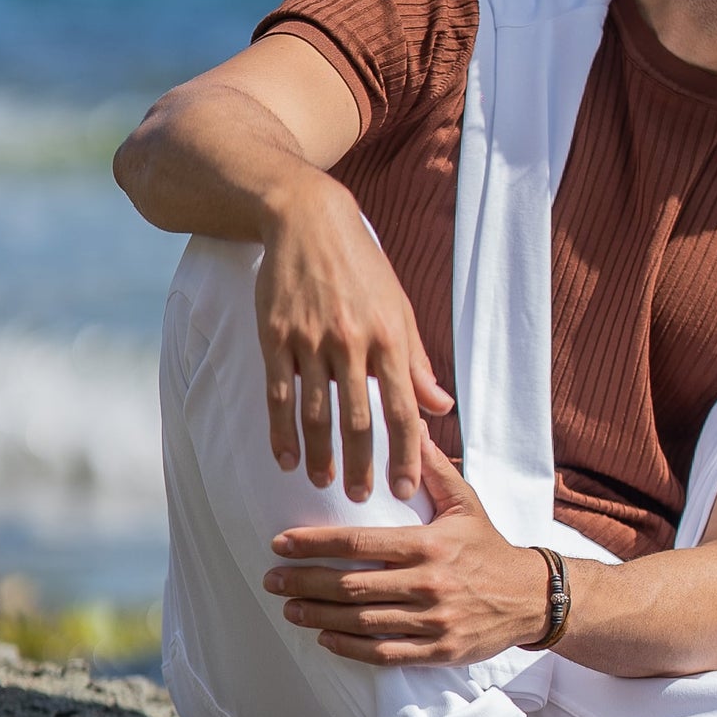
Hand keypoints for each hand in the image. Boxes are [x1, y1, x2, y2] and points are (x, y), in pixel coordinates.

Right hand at [257, 175, 452, 499]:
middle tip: (363, 498)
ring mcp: (310, 340)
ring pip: (316, 413)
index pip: (402, 409)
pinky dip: (282, 431)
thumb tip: (441, 409)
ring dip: (320, 456)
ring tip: (323, 484)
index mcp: (389, 337)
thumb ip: (417, 362)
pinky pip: (278, 394)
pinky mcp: (275, 336)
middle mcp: (352, 341)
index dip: (405, 454)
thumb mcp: (398, 306)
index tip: (405, 489)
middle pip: (358, 420)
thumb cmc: (361, 265)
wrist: (306, 218)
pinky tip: (286, 458)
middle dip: (362, 466)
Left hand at [264, 437, 553, 664]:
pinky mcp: (439, 651)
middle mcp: (429, 583)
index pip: (360, 542)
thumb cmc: (490, 547)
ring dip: (319, 616)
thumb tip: (412, 424)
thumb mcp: (466, 502)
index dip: (315, 543)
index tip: (281, 543)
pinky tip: (326, 637)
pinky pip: (386, 653)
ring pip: (363, 621)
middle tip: (272, 579)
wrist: (533, 598)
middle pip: (352, 585)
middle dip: (305, 581)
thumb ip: (433, 467)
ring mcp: (433, 621)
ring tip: (290, 608)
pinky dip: (351, 647)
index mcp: (429, 544)